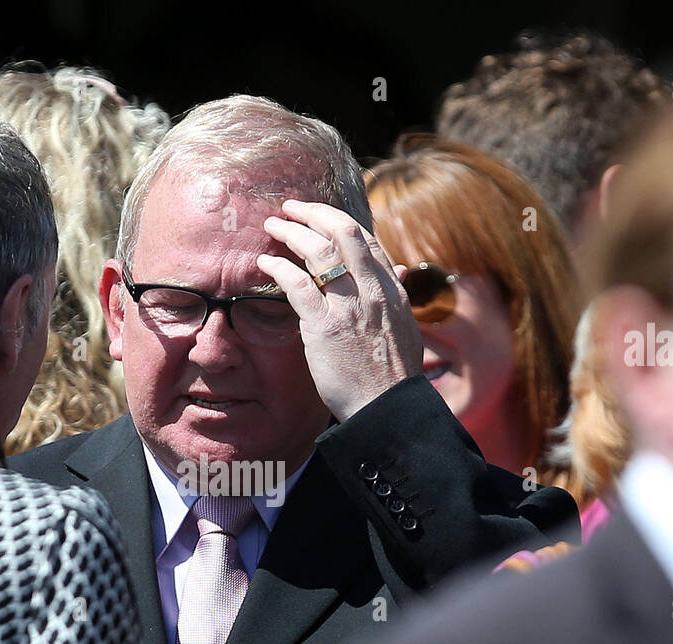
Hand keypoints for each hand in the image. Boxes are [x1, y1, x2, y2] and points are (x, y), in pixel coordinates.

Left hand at [259, 200, 422, 421]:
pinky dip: (279, 267)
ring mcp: (350, 306)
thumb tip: (400, 269)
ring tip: (272, 226)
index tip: (320, 217)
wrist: (387, 407)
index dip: (340, 223)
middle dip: (314, 213)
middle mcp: (373, 290)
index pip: (367, 241)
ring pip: (320, 250)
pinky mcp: (326, 326)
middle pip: (345, 232)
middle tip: (291, 208)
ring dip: (292, 232)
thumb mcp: (406, 327)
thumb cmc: (393, 375)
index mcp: (391, 290)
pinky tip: (265, 263)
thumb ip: (398, 295)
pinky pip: (298, 284)